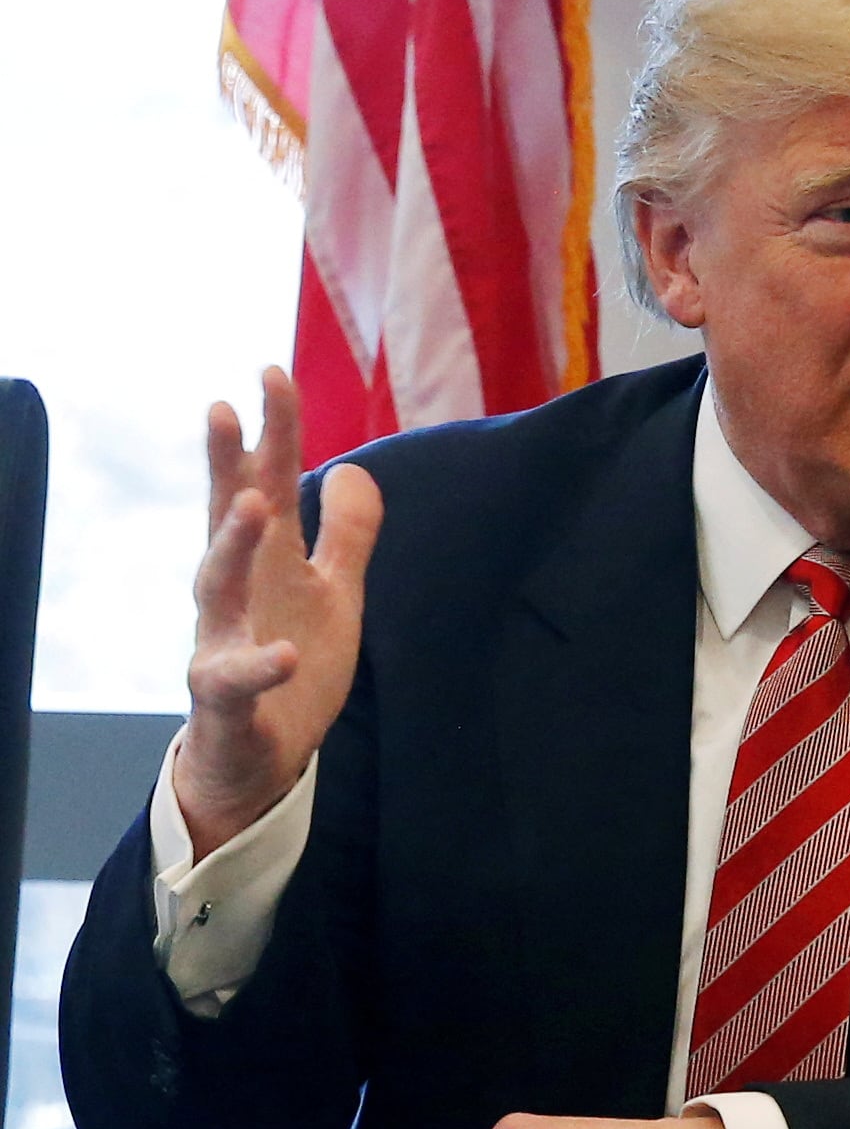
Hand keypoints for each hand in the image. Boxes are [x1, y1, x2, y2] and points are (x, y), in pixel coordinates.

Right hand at [179, 367, 382, 857]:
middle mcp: (235, 592)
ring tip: (255, 505)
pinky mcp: (225, 698)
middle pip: (228, 518)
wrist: (258, 757)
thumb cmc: (290, 662)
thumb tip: (353, 468)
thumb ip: (344, 534)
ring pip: (216, 586)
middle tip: (225, 408)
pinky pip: (236, 678)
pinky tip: (284, 651)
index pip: (266, 483)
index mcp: (266, 563)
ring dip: (234, 544)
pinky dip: (259, 663)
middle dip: (227, 465)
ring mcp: (222, 640)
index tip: (273, 371)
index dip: (272, 432)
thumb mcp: (333, 593)